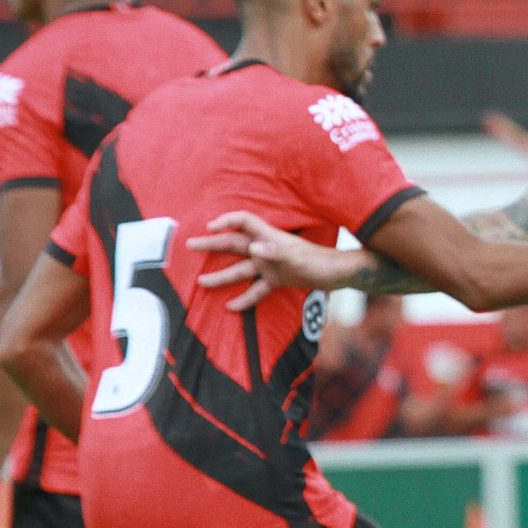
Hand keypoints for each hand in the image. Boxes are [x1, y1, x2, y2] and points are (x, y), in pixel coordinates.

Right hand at [191, 212, 361, 310]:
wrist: (338, 274)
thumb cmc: (319, 261)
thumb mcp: (298, 256)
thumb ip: (275, 252)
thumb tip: (254, 248)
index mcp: (269, 236)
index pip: (244, 221)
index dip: (227, 221)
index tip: (210, 226)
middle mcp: (266, 249)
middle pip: (234, 244)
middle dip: (212, 244)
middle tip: (189, 245)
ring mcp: (270, 266)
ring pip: (240, 270)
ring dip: (222, 276)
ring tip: (201, 282)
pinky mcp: (277, 280)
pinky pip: (256, 289)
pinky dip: (245, 298)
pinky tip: (231, 307)